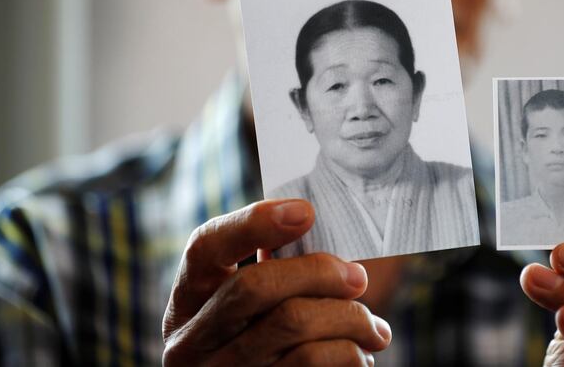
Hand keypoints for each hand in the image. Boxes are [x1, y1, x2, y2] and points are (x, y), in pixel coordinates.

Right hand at [162, 199, 390, 365]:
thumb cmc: (267, 342)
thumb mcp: (250, 310)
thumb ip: (273, 273)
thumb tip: (320, 233)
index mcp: (189, 301)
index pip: (206, 247)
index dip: (253, 223)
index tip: (305, 212)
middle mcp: (192, 341)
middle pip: (255, 285)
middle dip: (319, 272)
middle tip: (358, 277)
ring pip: (293, 323)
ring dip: (349, 318)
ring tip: (374, 328)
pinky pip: (311, 362)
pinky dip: (350, 354)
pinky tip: (360, 354)